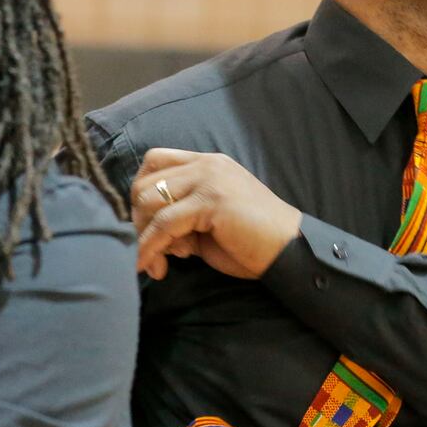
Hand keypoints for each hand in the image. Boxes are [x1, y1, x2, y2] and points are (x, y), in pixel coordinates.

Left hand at [130, 148, 302, 280]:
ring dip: (143, 235)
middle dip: (137, 219)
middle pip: (146, 181)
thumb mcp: (206, 226)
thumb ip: (178, 221)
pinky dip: (150, 246)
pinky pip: (164, 223)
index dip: (140, 194)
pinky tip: (148, 265)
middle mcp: (206, 164)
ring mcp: (209, 179)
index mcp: (207, 164)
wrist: (289, 250)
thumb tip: (146, 236)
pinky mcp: (211, 200)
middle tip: (147, 250)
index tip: (143, 226)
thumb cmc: (251, 242)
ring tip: (156, 263)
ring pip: (149, 200)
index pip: (155, 162)